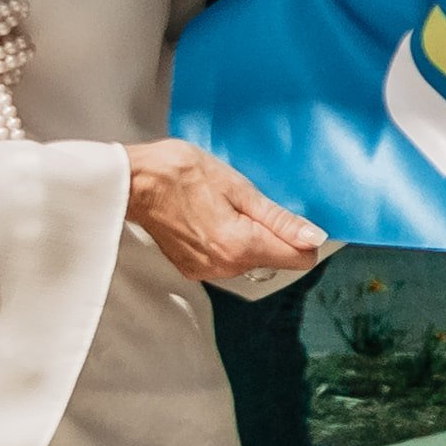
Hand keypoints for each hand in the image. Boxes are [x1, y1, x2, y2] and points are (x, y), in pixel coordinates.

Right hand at [124, 140, 326, 293]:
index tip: (292, 219)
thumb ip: (278, 218)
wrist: (132, 181)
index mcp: (241, 247)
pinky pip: (226, 260)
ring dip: (248, 237)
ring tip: (223, 208)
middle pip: (274, 259)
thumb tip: (313, 238)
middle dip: (271, 235)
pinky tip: (209, 218)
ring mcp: (206, 271)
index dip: (302, 238)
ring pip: (250, 260)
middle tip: (247, 205)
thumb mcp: (238, 188)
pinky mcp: (192, 268)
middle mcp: (225, 267)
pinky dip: (226, 242)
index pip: (299, 260)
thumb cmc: (181, 174)